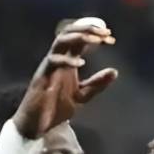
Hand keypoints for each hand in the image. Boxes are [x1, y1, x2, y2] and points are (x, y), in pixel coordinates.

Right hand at [12, 17, 118, 138]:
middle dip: (87, 29)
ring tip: (95, 40)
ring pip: (60, 41)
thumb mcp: (82, 95)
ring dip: (78, 37)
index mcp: (67, 61)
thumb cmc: (56, 107)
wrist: (38, 124)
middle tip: (105, 33)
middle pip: (69, 33)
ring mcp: (49, 66)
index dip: (95, 35)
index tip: (111, 37)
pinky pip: (53, 61)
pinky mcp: (42, 76)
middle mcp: (58, 59)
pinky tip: (81, 63)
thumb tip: (115, 71)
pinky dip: (67, 60)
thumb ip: (97, 84)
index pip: (80, 40)